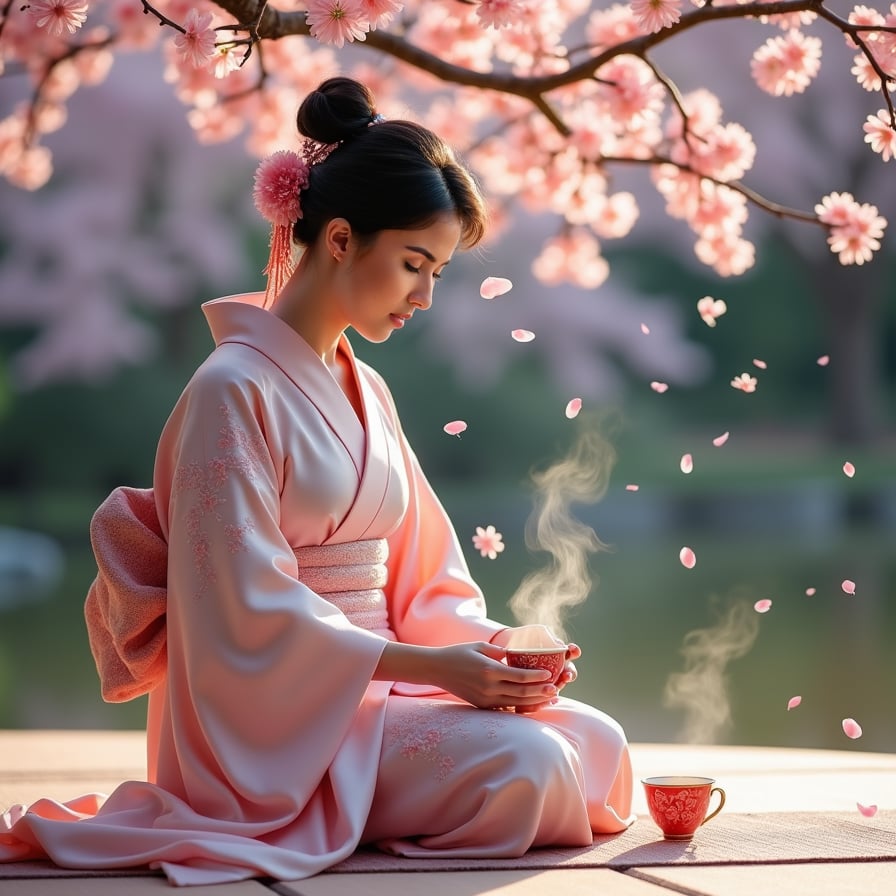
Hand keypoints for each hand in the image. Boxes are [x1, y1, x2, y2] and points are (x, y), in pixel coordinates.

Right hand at [428, 642, 558, 710]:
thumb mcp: (480, 646)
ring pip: (516, 703)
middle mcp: (489, 687)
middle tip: (556, 689)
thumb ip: (500, 652)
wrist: (437, 669)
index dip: (537, 676)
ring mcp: (485, 699)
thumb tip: (518, 656)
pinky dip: (520, 706)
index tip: (549, 674)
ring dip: (534, 701)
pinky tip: (532, 704)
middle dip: (541, 692)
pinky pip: (505, 708)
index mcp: (490, 670)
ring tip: (550, 698)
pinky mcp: (482, 706)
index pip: (519, 676)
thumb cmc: (459, 653)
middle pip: (521, 693)